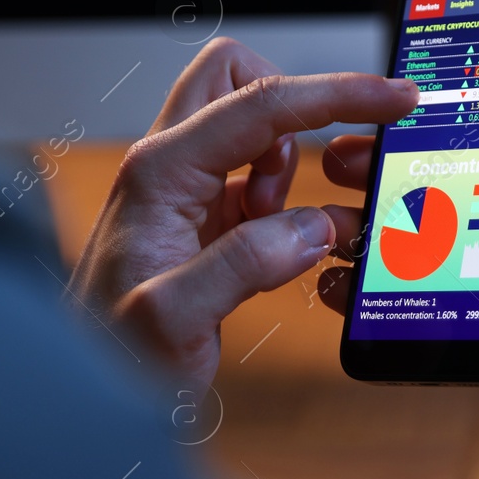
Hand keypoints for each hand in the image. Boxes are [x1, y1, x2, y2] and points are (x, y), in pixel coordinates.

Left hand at [69, 38, 418, 385]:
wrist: (83, 398)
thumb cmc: (112, 357)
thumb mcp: (171, 321)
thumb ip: (242, 267)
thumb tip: (311, 229)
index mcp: (159, 173)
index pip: (259, 103)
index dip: (335, 95)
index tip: (395, 98)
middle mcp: (169, 167)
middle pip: (241, 80)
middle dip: (296, 111)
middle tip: (313, 172)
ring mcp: (187, 192)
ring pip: (255, 130)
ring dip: (292, 167)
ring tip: (287, 231)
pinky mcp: (206, 222)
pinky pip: (262, 182)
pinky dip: (293, 204)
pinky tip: (295, 249)